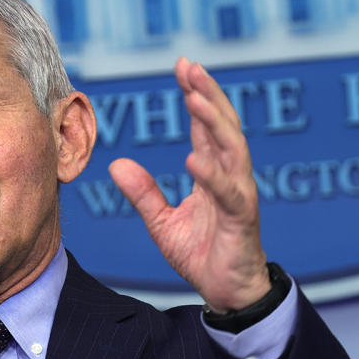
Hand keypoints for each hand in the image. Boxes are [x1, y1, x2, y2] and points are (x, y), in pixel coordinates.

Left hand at [109, 57, 268, 311]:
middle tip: (190, 67)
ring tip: (194, 98)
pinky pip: (229, 193)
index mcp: (212, 173)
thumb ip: (143, 193)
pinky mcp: (242, 219)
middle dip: (207, 94)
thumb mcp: (162, 222)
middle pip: (222, 126)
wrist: (228, 292)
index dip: (195, 95)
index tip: (182, 66)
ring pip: (232, 150)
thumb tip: (116, 164)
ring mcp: (239, 195)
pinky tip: (196, 158)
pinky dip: (213, 174)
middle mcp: (230, 176)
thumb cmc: (203, 254)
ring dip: (213, 122)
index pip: (204, 126)